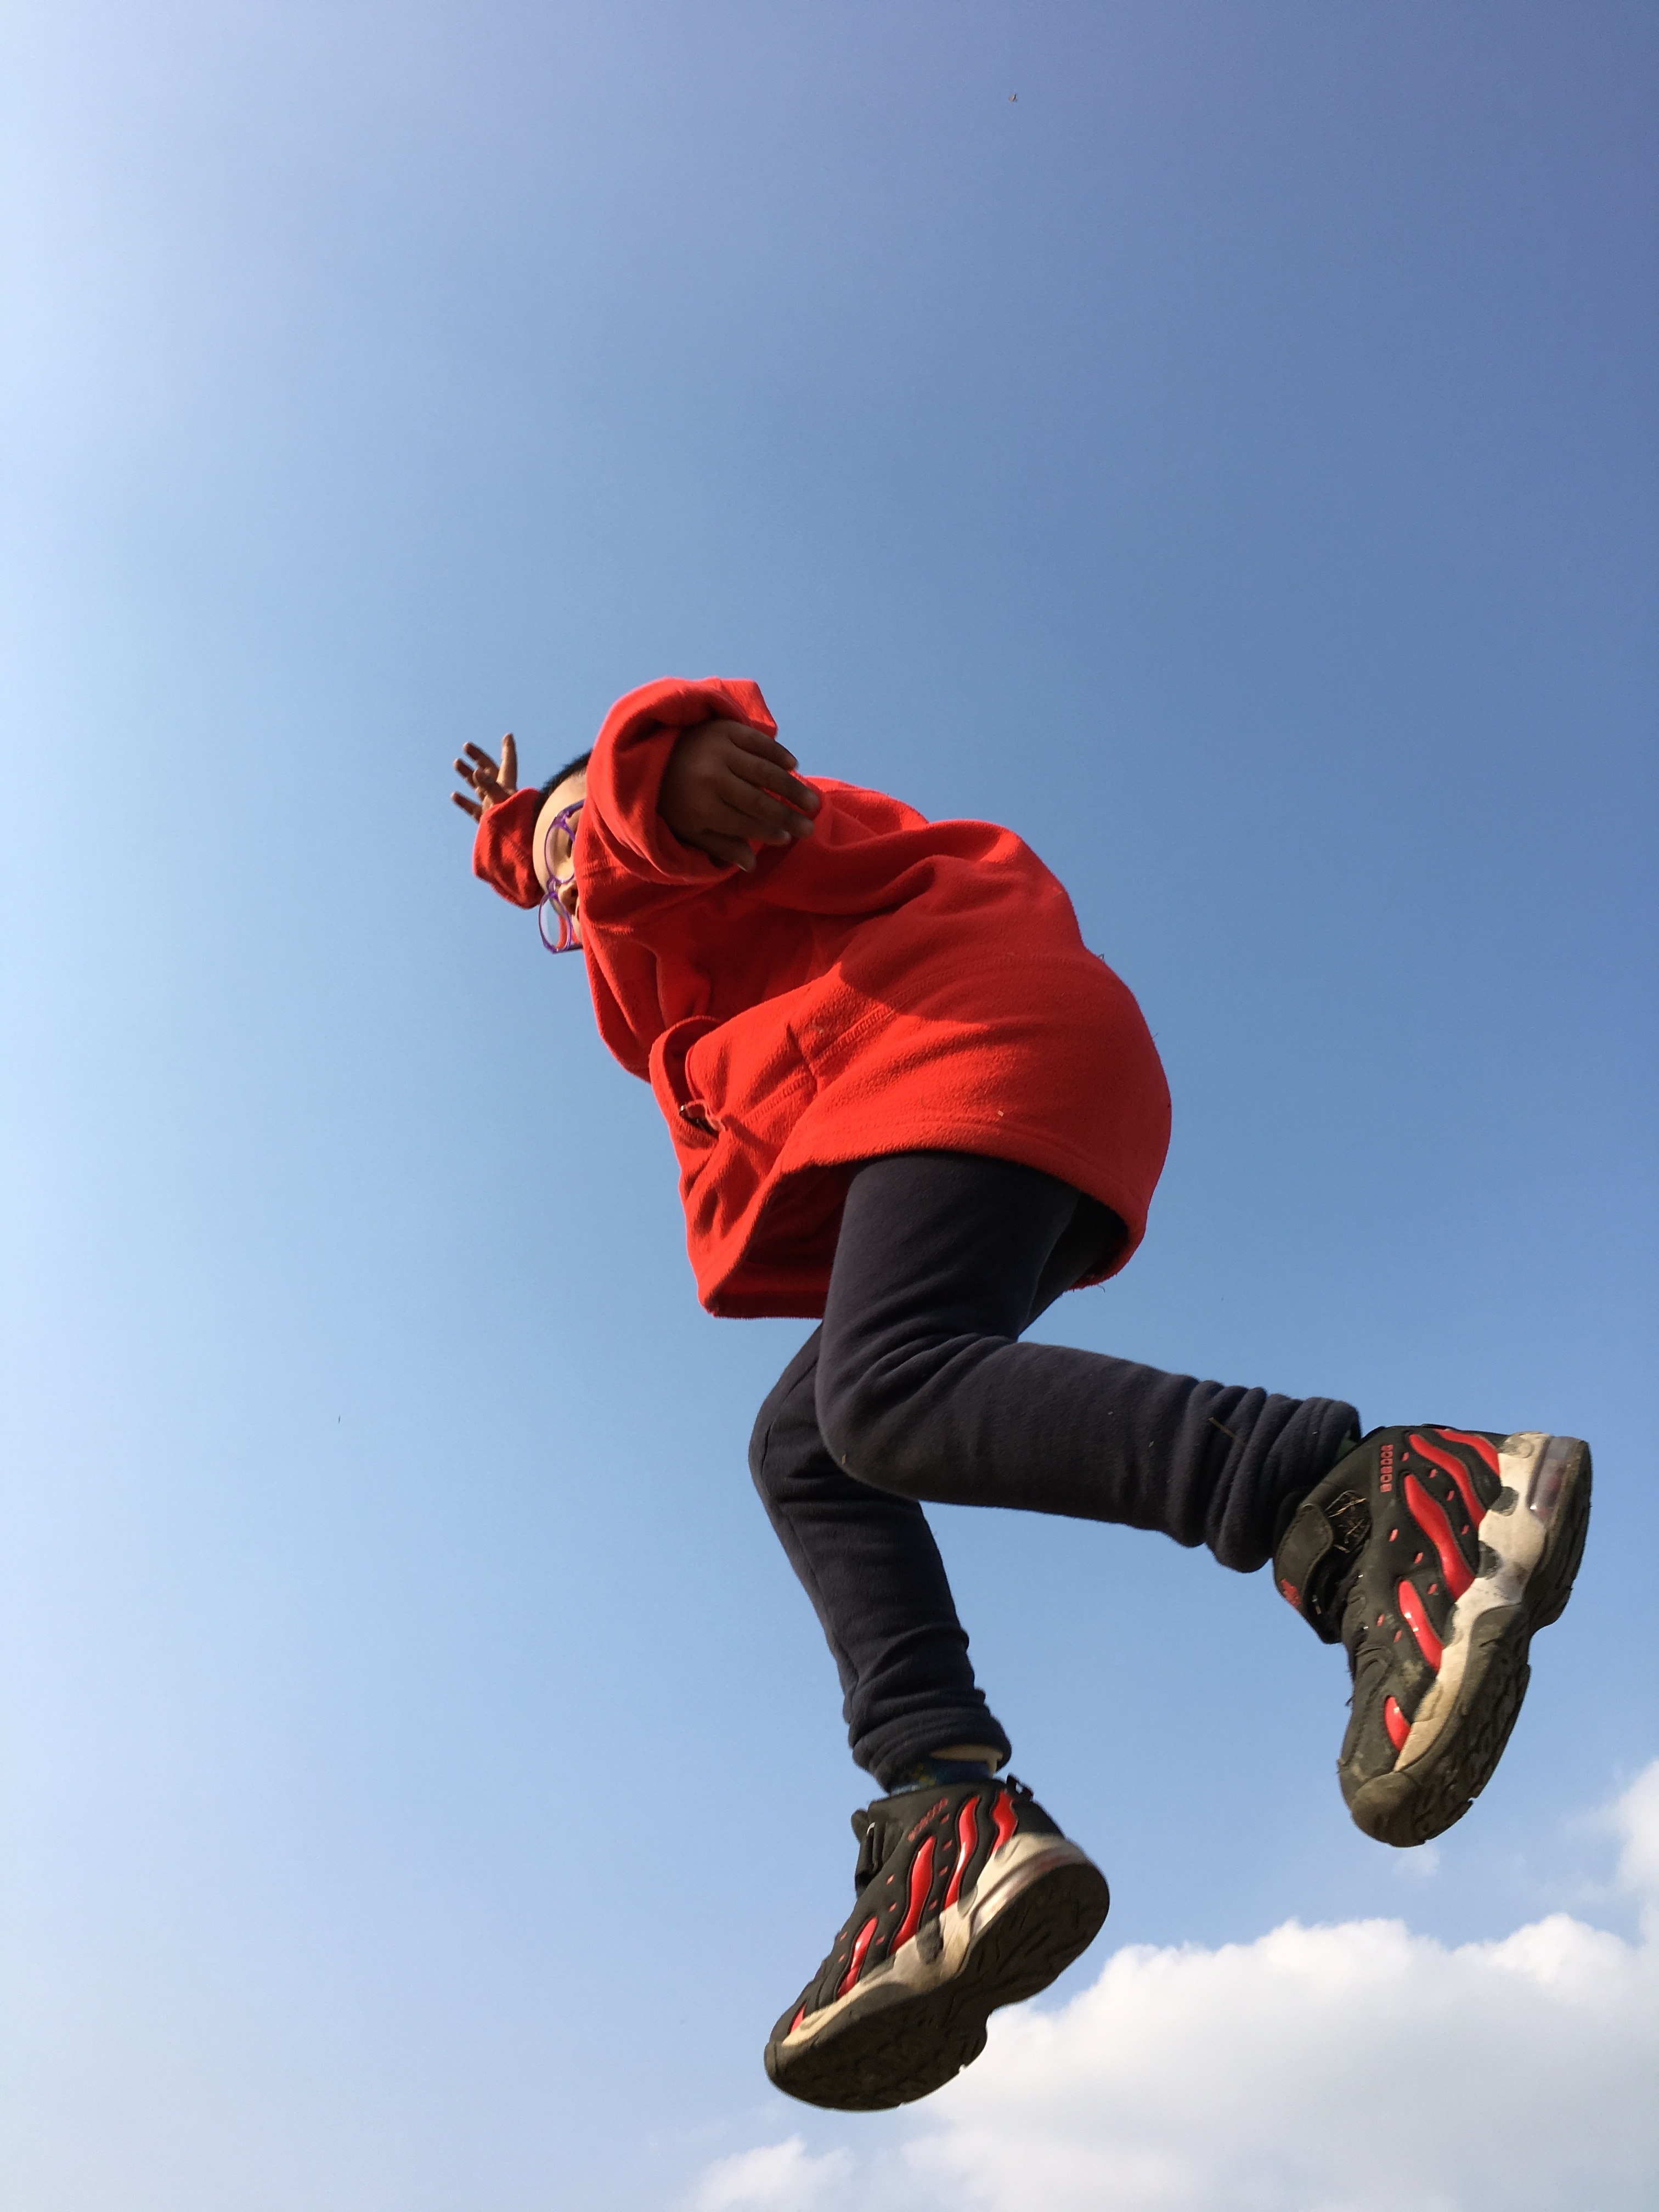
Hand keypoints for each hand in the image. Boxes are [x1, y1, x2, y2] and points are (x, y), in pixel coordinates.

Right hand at [451, 734, 517, 819]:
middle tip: (466, 746)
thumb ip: (490, 787)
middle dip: (477, 757)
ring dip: (467, 775)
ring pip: (478, 787)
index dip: (508, 749)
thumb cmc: (515, 824)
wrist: (519, 849)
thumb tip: (477, 773)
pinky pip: (473, 809)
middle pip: (488, 771)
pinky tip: (454, 795)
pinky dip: (464, 801)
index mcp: (507, 786)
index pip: (508, 763)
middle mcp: (500, 794)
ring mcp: (492, 807)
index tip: (508, 736)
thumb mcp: (502, 802)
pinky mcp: (486, 820)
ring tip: (456, 762)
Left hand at [658, 720, 820, 870]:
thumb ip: (721, 846)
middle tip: (810, 826)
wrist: (652, 753)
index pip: (743, 822)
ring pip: (763, 771)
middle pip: (758, 799)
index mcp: (700, 806)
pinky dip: (777, 753)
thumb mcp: (690, 829)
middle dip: (787, 815)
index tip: (788, 838)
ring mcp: (719, 750)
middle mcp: (710, 777)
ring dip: (791, 787)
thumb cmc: (674, 799)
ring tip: (811, 802)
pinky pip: (757, 742)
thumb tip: (751, 865)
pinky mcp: (724, 728)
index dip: (768, 831)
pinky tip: (793, 766)